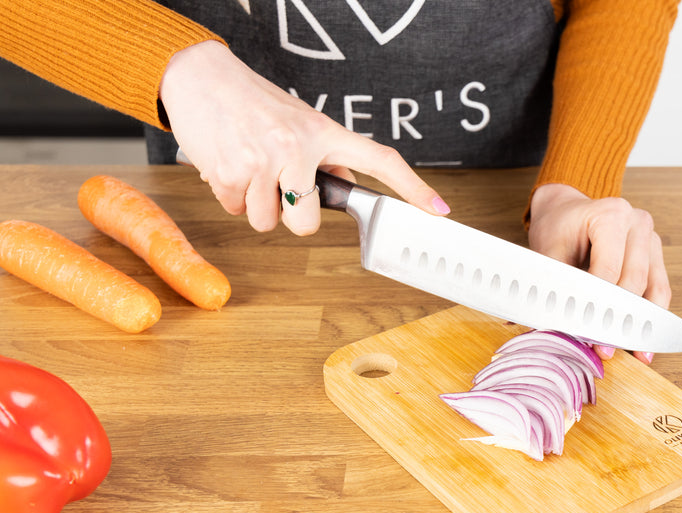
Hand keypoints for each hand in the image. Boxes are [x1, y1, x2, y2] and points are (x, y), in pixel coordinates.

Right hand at [158, 41, 449, 234]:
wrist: (198, 76)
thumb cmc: (250, 101)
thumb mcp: (298, 121)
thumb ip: (323, 154)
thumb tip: (343, 181)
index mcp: (323, 132)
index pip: (379, 160)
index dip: (412, 188)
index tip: (438, 210)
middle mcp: (297, 146)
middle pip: (307, 222)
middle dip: (291, 216)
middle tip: (278, 187)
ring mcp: (263, 160)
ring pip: (266, 221)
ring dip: (255, 204)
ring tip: (249, 168)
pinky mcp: (229, 171)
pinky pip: (235, 209)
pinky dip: (230, 195)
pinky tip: (228, 164)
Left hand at [528, 183, 670, 363]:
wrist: (567, 212)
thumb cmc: (558, 228)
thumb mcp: (547, 253)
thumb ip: (554, 286)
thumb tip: (552, 323)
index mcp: (610, 214)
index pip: (608, 271)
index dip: (597, 305)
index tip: (587, 332)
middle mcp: (637, 222)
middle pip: (633, 282)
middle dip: (616, 318)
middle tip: (602, 347)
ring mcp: (651, 238)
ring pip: (653, 290)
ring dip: (639, 323)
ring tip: (630, 352)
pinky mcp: (656, 254)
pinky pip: (660, 290)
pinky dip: (651, 316)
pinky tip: (643, 342)